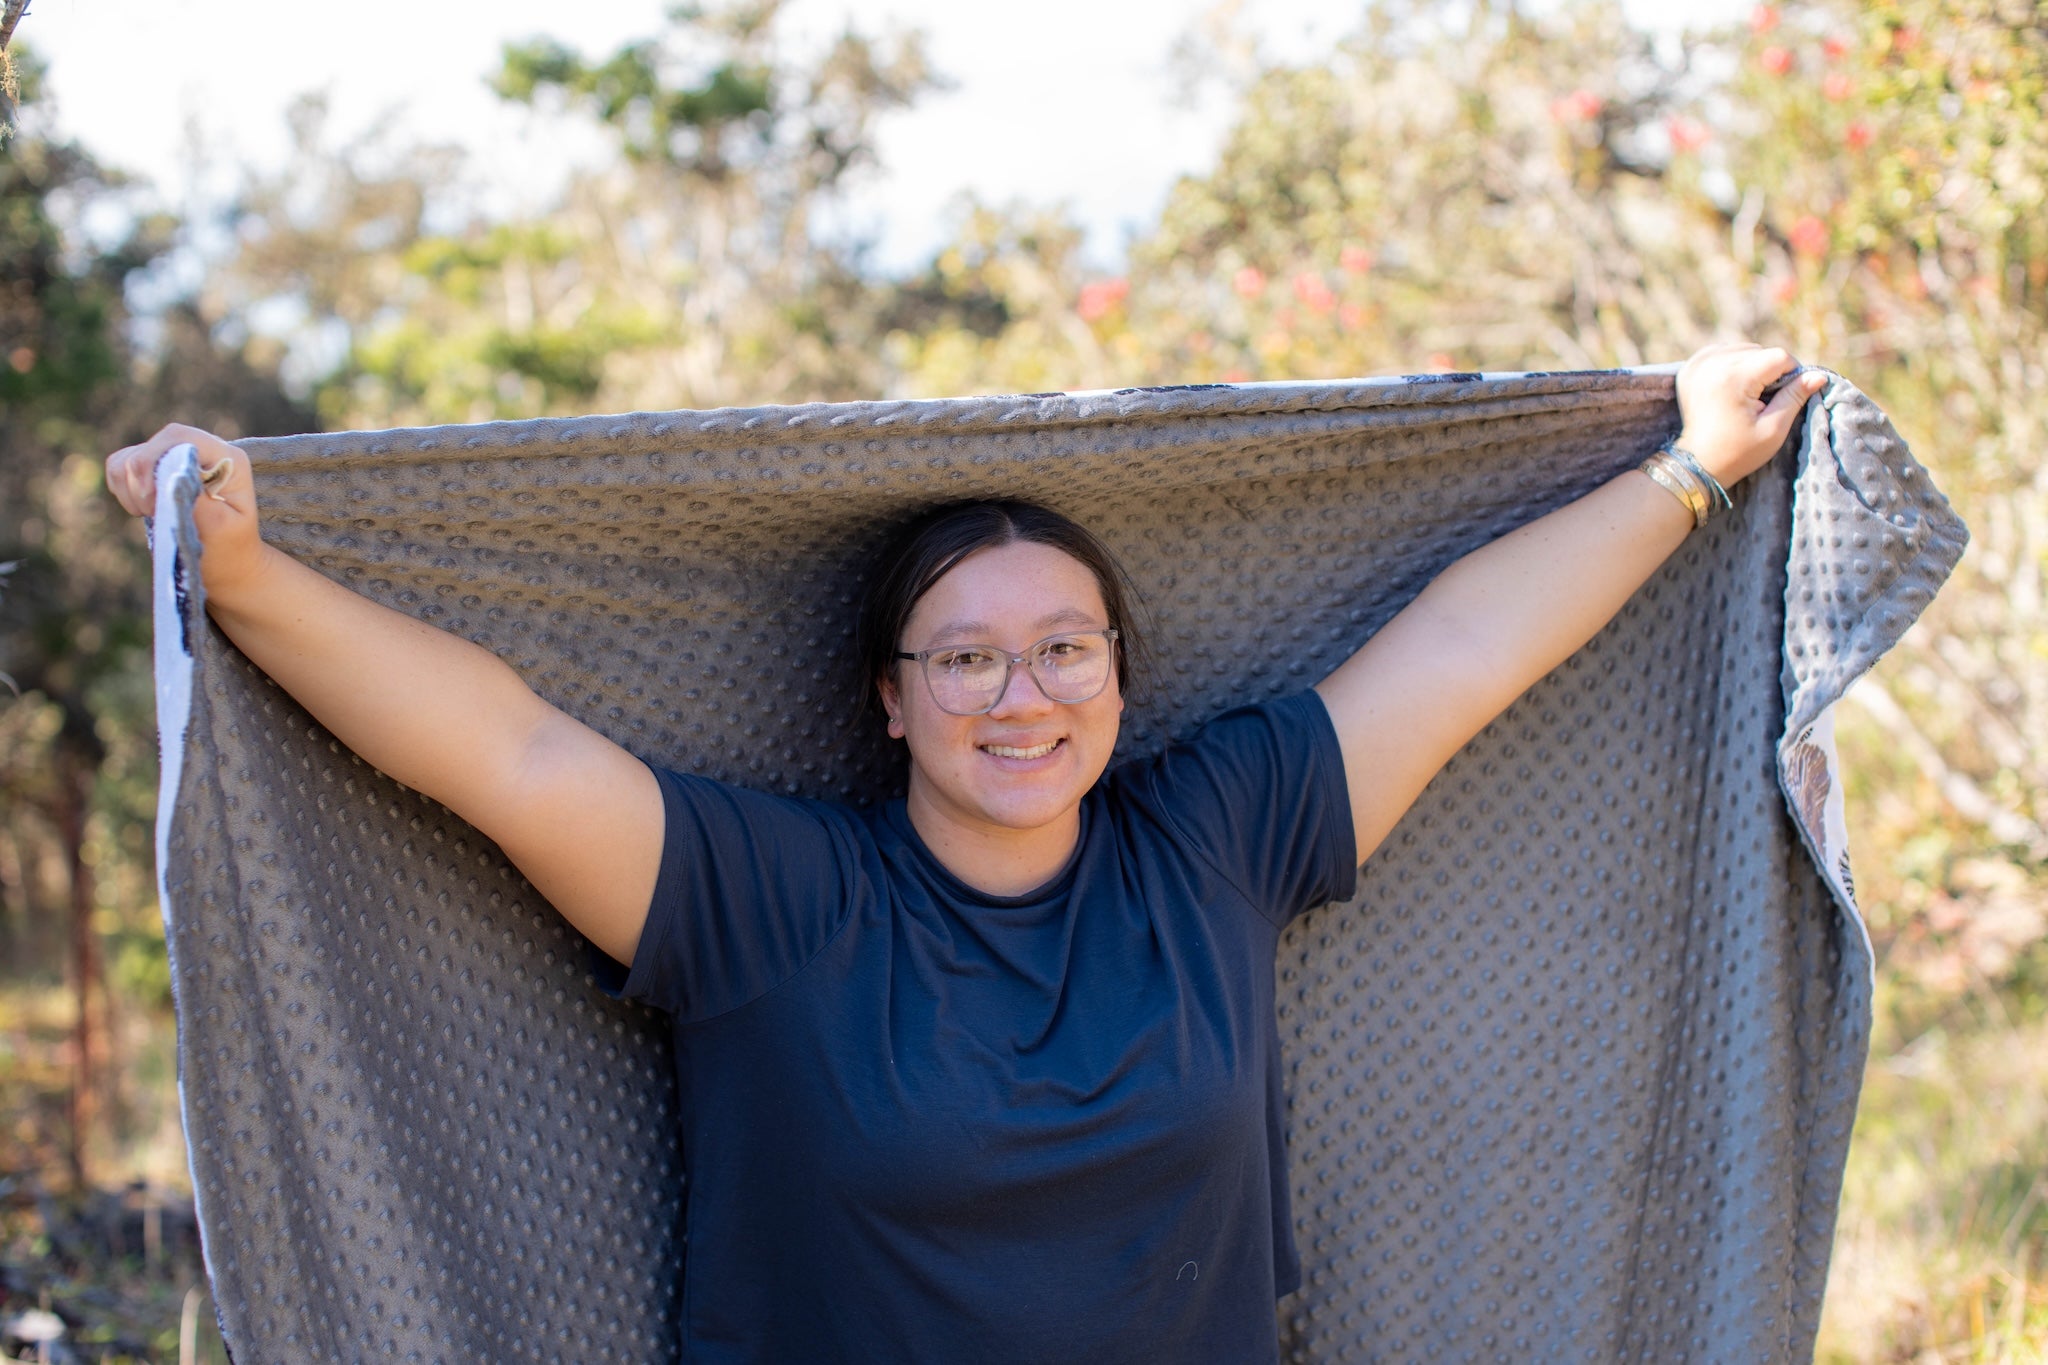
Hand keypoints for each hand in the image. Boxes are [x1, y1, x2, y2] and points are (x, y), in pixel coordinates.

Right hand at [105, 423, 269, 598]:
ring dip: (130, 489)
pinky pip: (118, 468)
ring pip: (128, 458)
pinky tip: (144, 510)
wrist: (227, 563)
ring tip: (153, 514)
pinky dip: (122, 490)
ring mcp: (174, 458)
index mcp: (227, 459)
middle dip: (141, 483)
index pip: (180, 438)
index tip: (149, 500)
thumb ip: (195, 499)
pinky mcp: (153, 470)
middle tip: (153, 513)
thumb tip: (169, 476)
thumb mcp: (222, 529)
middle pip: (150, 447)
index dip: (154, 461)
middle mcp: (201, 450)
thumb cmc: (230, 548)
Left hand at [1672, 341, 1825, 487]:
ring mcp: (1697, 364)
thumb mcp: (1773, 429)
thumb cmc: (1738, 452)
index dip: (1791, 374)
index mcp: (1733, 378)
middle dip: (1770, 371)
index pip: (1779, 357)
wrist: (1697, 464)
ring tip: (1747, 396)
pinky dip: (1734, 364)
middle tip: (1763, 401)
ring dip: (1753, 366)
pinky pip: (1723, 353)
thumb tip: (1818, 374)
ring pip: (1743, 349)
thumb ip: (1795, 397)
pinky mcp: (1689, 367)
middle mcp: (1712, 364)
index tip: (1785, 397)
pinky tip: (1733, 386)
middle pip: (1760, 351)